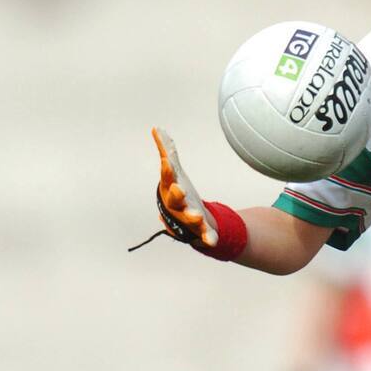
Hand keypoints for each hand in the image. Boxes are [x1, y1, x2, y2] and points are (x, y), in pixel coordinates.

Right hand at [153, 127, 218, 247]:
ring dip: (192, 216)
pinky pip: (204, 235)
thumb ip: (167, 151)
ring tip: (196, 216)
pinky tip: (212, 242)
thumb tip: (157, 129)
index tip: (168, 162)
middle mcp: (176, 205)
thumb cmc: (178, 193)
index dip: (167, 171)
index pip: (168, 178)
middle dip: (176, 194)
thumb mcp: (174, 172)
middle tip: (179, 189)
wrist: (186, 221)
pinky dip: (208, 238)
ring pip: (188, 218)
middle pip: (174, 199)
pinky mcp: (201, 229)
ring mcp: (188, 217)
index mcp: (170, 189)